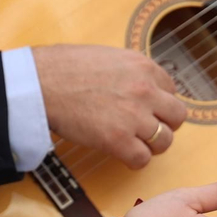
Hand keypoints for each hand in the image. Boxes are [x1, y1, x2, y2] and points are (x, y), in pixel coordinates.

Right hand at [34, 44, 187, 168]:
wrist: (40, 82)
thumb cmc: (62, 67)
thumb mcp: (106, 56)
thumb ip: (128, 71)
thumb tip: (134, 84)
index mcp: (143, 66)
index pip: (171, 89)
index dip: (159, 102)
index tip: (147, 109)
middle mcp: (146, 90)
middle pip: (177, 116)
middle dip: (164, 124)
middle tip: (146, 129)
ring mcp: (134, 116)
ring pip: (164, 141)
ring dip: (151, 145)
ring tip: (133, 144)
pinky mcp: (118, 139)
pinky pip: (142, 159)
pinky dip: (134, 160)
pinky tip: (121, 154)